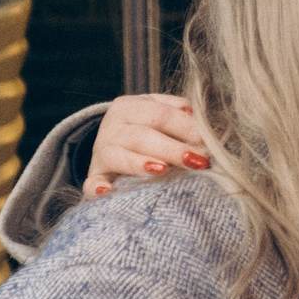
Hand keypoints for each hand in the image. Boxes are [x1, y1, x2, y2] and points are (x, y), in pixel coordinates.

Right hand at [84, 93, 210, 197]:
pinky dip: (97, 188)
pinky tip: (108, 191)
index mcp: (129, 107)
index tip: (208, 142)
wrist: (111, 144)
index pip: (160, 114)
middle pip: (142, 136)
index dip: (186, 127)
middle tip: (198, 161)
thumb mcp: (160, 112)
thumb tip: (199, 115)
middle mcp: (112, 128)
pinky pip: (90, 183)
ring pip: (118, 156)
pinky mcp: (94, 177)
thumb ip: (180, 111)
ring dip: (140, 163)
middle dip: (172, 148)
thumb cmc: (147, 128)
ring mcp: (100, 153)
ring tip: (162, 169)